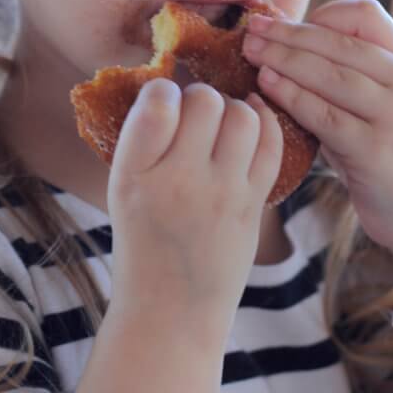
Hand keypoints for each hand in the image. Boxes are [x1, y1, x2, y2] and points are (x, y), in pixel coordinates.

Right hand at [107, 78, 281, 342]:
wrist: (172, 311)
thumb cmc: (143, 238)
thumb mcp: (122, 185)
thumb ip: (142, 135)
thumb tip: (170, 82)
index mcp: (135, 174)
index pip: (157, 102)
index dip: (163, 89)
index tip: (163, 100)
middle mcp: (180, 182)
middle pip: (205, 102)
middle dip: (199, 96)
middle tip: (193, 112)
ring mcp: (223, 194)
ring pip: (243, 117)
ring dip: (232, 108)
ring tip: (219, 122)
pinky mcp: (254, 206)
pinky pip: (270, 145)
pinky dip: (264, 122)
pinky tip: (252, 116)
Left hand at [242, 0, 392, 258]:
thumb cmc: (386, 151)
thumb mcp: (381, 104)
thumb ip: (347, 73)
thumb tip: (282, 39)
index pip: (368, 17)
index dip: (324, 14)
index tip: (288, 22)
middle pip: (339, 44)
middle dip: (288, 34)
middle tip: (251, 30)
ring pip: (330, 75)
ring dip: (283, 60)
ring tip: (251, 53)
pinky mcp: (377, 153)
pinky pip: (324, 116)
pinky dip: (291, 96)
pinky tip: (266, 86)